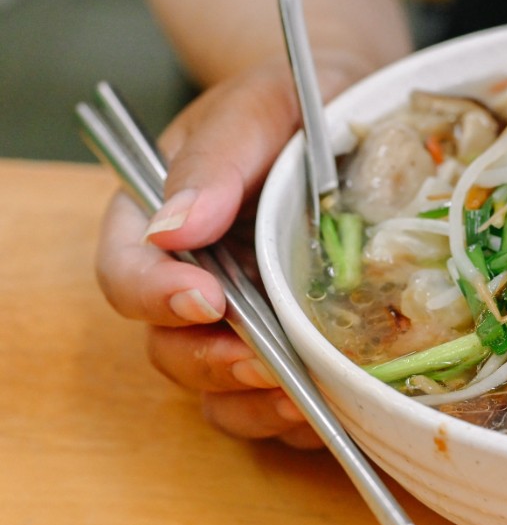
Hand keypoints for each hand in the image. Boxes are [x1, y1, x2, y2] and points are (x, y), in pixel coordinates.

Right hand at [95, 54, 366, 447]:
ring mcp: (243, 323)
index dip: (154, 296)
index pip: (126, 274)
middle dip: (213, 363)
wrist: (363, 124)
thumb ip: (215, 158)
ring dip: (257, 404)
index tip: (206, 300)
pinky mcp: (293, 350)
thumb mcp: (261, 106)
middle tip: (267, 361)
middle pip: (171, 348)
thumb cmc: (301, 105)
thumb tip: (174, 228)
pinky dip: (306, 418)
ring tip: (307, 397)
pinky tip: (344, 407)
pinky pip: (280, 405)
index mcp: (161, 223)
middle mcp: (194, 282)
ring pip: (221, 392)